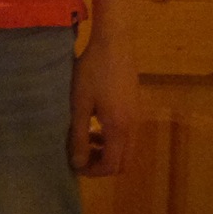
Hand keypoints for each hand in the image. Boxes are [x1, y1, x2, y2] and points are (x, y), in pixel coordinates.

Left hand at [69, 31, 138, 176]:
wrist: (114, 42)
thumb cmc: (92, 72)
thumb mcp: (80, 105)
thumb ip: (79, 136)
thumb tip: (77, 164)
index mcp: (119, 128)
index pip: (111, 165)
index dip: (93, 171)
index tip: (75, 164)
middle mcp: (132, 125)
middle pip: (123, 161)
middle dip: (102, 164)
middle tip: (82, 155)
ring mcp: (137, 115)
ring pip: (126, 148)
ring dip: (108, 150)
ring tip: (86, 138)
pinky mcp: (136, 105)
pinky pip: (128, 133)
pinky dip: (113, 138)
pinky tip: (97, 122)